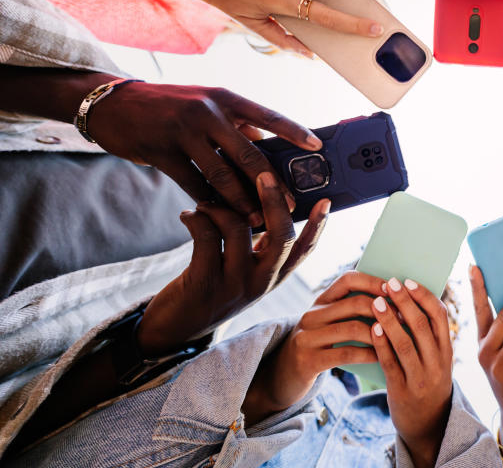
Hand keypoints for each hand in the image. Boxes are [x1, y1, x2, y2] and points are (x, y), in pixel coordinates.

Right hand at [87, 81, 318, 223]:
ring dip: (241, 202)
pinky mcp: (161, 152)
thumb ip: (235, 126)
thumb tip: (268, 150)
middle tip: (289, 205)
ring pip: (221, 175)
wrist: (113, 104)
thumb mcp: (206, 105)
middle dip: (271, 184)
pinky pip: (192, 185)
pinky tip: (219, 216)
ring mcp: (183, 132)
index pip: (267, 115)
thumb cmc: (169, 106)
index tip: (317, 146)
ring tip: (256, 221)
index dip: (294, 131)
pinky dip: (208, 203)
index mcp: (224, 98)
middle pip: (248, 153)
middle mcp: (207, 112)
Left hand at [138, 173, 330, 356]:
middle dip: (273, 201)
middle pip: (281, 235)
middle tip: (264, 175)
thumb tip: (270, 209)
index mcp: (272, 278)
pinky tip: (188, 216)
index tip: (326, 200)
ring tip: (204, 204)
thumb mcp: (243, 275)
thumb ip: (260, 249)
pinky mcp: (204, 284)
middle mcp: (260, 283)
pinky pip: (206, 236)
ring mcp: (234, 285)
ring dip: (218, 206)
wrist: (173, 331)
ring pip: (237, 228)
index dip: (318, 225)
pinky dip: (196, 218)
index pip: (304, 250)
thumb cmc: (209, 292)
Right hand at [242, 271, 384, 422]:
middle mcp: (311, 315)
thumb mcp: (328, 325)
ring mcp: (307, 337)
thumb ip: (351, 312)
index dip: (373, 281)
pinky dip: (368, 354)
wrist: (281, 377)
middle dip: (384, 309)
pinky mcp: (308, 360)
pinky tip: (382, 357)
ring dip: (380, 333)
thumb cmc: (317, 348)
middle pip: (354, 303)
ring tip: (399, 337)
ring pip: (351, 328)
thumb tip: (393, 300)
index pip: (348, 280)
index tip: (395, 288)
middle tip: (405, 317)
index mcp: (320, 302)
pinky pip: (345, 353)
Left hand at [371, 278, 453, 467]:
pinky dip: (381, 344)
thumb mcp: (437, 359)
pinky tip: (372, 329)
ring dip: (389, 320)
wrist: (429, 425)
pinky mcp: (402, 391)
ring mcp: (421, 378)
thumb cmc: (428, 382)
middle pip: (421, 325)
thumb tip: (405, 298)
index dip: (424, 296)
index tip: (408, 281)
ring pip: (405, 343)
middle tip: (389, 283)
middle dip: (404, 301)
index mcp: (447, 350)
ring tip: (375, 302)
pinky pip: (391, 363)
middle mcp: (438, 362)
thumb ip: (428, 335)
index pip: (440, 316)